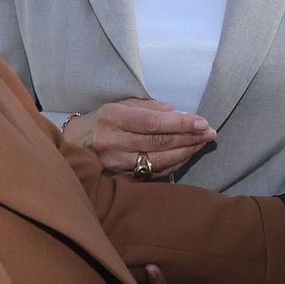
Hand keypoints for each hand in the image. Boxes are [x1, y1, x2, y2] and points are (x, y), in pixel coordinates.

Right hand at [62, 99, 214, 177]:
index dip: (180, 124)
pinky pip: (153, 173)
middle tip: (210, 133)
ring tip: (202, 143)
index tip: (203, 122)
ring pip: (158, 161)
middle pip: (158, 143)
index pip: (152, 123)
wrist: (74, 144)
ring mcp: (115, 163)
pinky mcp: (119, 178)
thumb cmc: (104, 120)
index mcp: (113, 117)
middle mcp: (112, 141)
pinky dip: (174, 164)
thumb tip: (183, 115)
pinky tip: (186, 155)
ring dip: (185, 152)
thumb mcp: (123, 106)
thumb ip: (153, 109)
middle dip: (189, 138)